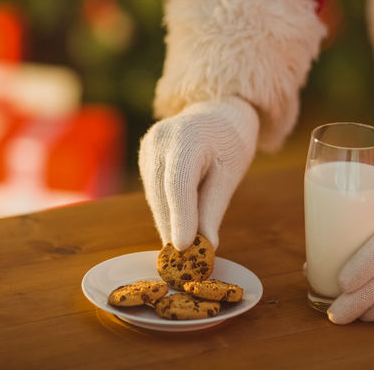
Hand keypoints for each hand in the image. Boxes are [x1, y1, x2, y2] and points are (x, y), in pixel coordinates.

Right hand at [138, 96, 258, 249]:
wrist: (216, 112)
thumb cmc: (230, 141)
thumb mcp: (230, 174)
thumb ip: (214, 208)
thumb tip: (206, 245)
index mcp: (187, 138)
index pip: (178, 184)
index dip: (180, 217)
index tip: (182, 248)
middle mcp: (160, 140)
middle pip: (163, 194)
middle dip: (173, 228)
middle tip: (184, 262)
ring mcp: (147, 147)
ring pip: (154, 196)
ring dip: (167, 223)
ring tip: (182, 250)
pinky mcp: (144, 157)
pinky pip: (153, 191)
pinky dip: (165, 210)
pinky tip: (176, 226)